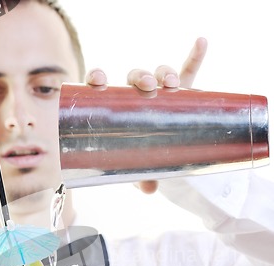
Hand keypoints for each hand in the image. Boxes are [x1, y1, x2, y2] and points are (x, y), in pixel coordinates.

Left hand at [86, 37, 207, 193]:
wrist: (163, 152)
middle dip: (140, 76)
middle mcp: (137, 93)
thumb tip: (149, 189)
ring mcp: (160, 91)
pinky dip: (195, 56)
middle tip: (147, 87)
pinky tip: (200, 42)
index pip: (102, 84)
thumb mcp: (138, 168)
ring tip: (170, 83)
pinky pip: (189, 70)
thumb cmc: (142, 156)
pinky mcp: (182, 91)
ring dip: (164, 72)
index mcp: (117, 106)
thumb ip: (139, 177)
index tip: (99, 80)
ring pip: (160, 73)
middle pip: (135, 76)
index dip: (98, 77)